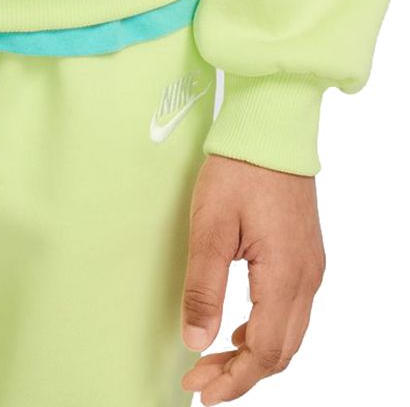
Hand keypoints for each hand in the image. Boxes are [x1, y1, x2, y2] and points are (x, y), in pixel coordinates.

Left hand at [180, 152, 325, 399]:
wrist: (273, 127)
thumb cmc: (238, 169)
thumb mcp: (209, 226)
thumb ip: (203, 287)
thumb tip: (196, 342)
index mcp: (285, 277)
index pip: (263, 352)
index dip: (233, 379)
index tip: (199, 390)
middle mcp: (307, 280)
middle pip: (280, 352)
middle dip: (241, 374)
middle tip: (200, 380)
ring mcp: (311, 268)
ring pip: (289, 335)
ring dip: (253, 355)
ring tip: (214, 359)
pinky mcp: (306, 256)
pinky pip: (291, 311)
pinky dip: (265, 331)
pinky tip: (238, 328)